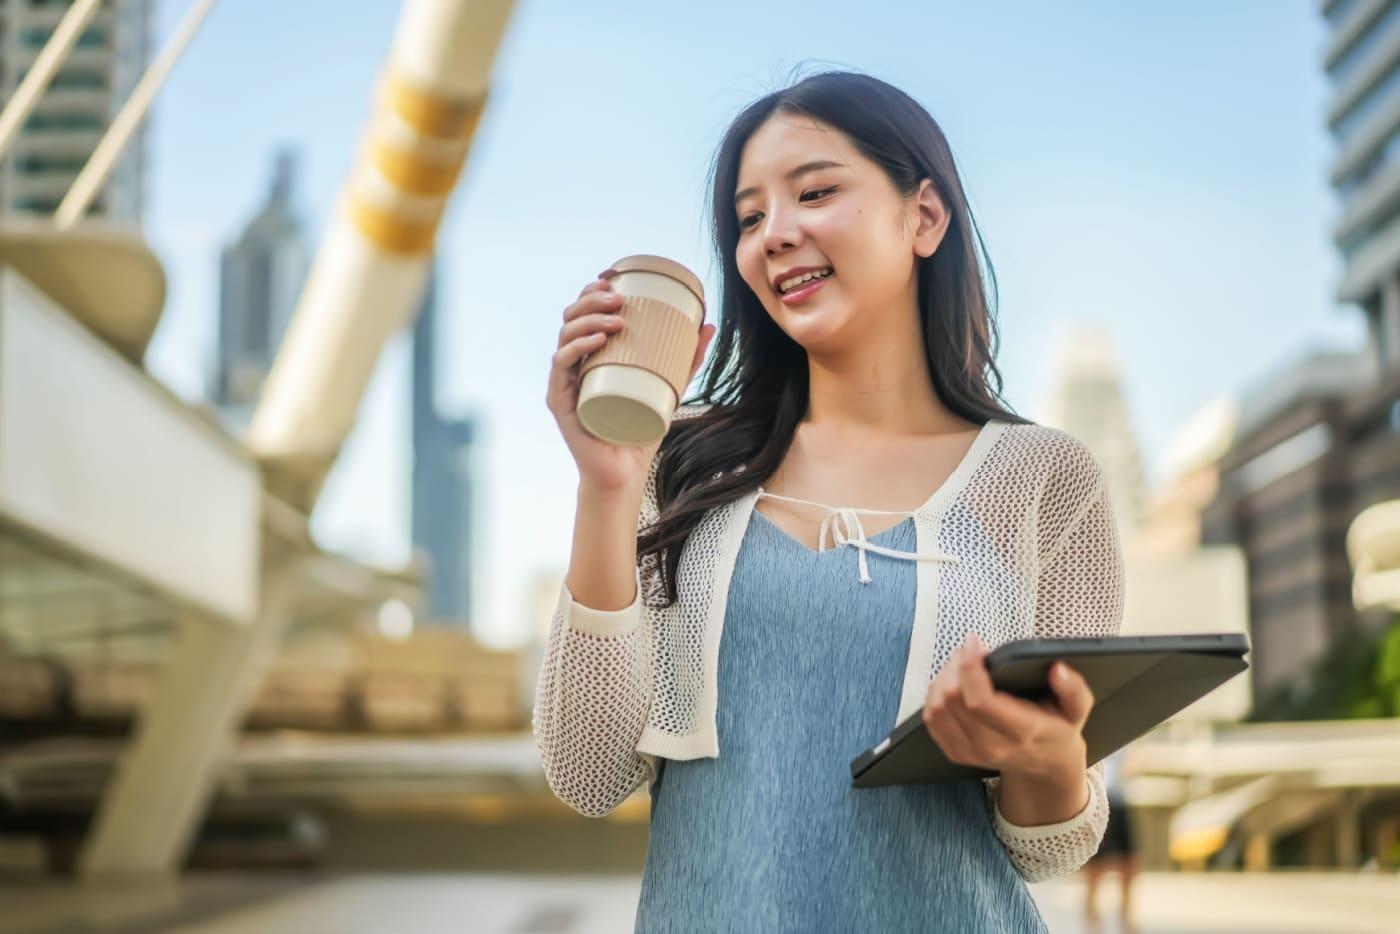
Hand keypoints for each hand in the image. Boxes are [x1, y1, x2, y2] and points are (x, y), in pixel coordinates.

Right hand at [545, 270, 716, 492]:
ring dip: (587, 320)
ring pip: (565, 337)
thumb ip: (687, 359)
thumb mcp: (669, 388)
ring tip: (615, 319)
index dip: (592, 290)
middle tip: (619, 297)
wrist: (624, 473)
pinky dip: (576, 349)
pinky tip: (595, 340)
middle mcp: (573, 364)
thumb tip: (708, 325)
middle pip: (572, 318)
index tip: (614, 276)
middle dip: (592, 300)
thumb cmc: (641, 429)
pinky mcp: (560, 402)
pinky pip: (562, 368)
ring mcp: (564, 382)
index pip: (584, 313)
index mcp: (590, 355)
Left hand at [921, 632, 1092, 781]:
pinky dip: (935, 694)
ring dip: (944, 676)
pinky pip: (931, 718)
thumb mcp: (1077, 709)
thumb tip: (1058, 669)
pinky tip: (953, 682)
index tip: (974, 642)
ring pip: (937, 706)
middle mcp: (991, 745)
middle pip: (952, 699)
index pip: (980, 701)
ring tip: (963, 663)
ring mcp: (970, 752)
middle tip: (971, 650)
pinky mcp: (954, 752)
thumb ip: (1074, 689)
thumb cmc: (1058, 728)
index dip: (969, 666)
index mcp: (1022, 732)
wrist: (1045, 765)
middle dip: (957, 665)